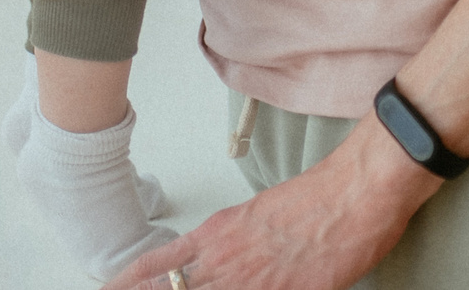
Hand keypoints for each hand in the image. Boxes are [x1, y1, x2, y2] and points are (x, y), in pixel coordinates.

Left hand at [101, 120, 438, 289]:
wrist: (360, 189)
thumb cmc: (322, 196)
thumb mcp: (263, 215)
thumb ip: (238, 242)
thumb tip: (227, 262)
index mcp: (219, 233)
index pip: (159, 266)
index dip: (130, 284)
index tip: (109, 289)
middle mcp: (226, 260)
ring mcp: (253, 282)